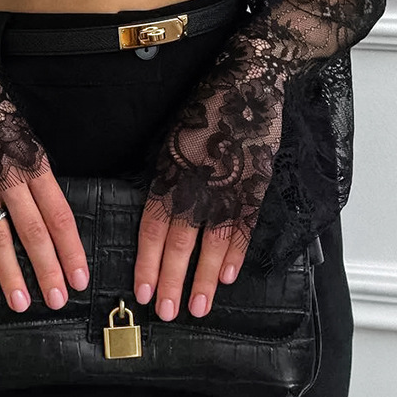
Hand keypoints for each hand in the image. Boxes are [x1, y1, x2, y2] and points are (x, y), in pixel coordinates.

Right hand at [0, 166, 90, 312]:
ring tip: (20, 302)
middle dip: (47, 270)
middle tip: (57, 300)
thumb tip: (52, 218)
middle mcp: (8, 178)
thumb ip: (38, 178)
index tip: (80, 278)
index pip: (59, 215)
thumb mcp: (27, 141)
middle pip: (33, 231)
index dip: (71, 249)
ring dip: (10, 272)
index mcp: (33, 166)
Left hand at [132, 49, 285, 319]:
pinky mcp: (254, 187)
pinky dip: (235, 255)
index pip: (151, 228)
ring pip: (211, 244)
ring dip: (203, 280)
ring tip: (198, 308)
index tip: (142, 289)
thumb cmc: (205, 110)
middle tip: (166, 313)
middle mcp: (194, 186)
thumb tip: (158, 215)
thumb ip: (166, 180)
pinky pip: (242, 229)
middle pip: (178, 244)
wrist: (248, 84)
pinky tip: (228, 277)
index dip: (147, 262)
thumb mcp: (171, 142)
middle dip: (171, 282)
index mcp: (168, 174)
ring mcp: (226, 189)